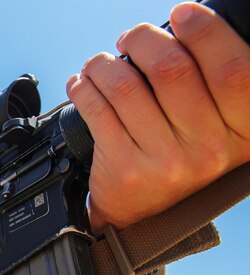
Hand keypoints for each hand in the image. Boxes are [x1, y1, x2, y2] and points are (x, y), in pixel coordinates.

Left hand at [66, 2, 249, 231]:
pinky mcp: (126, 169)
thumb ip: (208, 83)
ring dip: (104, 63)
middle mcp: (209, 149)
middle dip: (143, 39)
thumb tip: (179, 27)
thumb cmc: (177, 154)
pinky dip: (83, 87)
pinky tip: (81, 84)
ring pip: (127, 86)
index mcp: (242, 132)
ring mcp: (166, 163)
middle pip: (173, 69)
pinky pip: (97, 111)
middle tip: (130, 37)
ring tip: (99, 63)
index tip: (181, 14)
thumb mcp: (212, 126)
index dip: (206, 32)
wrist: (141, 213)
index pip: (234, 70)